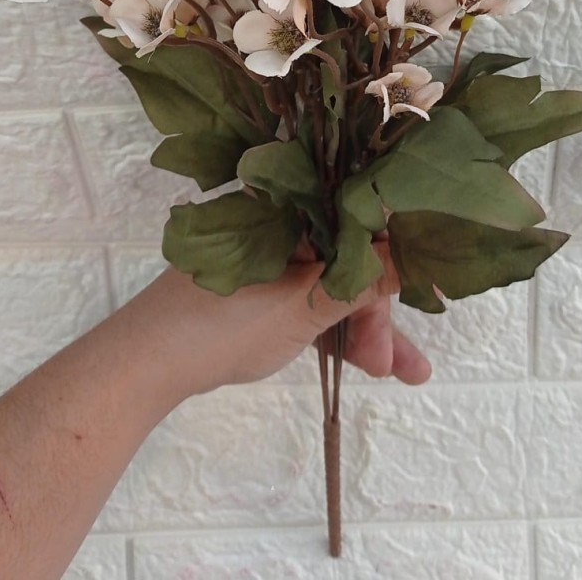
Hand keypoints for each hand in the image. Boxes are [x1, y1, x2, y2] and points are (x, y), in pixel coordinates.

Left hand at [143, 242, 431, 395]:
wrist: (147, 363)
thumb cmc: (223, 323)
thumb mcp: (305, 306)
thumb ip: (363, 281)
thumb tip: (417, 252)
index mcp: (289, 207)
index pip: (359, 214)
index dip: (400, 245)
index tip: (435, 278)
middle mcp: (283, 223)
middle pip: (351, 255)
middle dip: (383, 307)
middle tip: (403, 359)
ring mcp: (271, 257)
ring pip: (334, 283)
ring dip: (368, 326)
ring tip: (400, 373)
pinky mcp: (261, 289)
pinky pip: (312, 301)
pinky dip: (338, 329)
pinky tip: (365, 361)